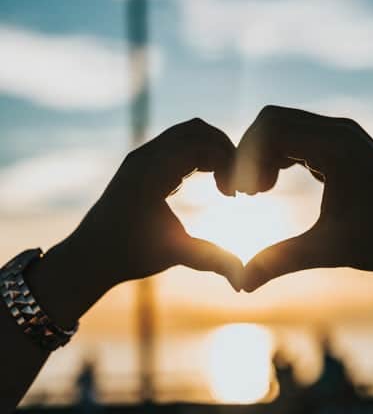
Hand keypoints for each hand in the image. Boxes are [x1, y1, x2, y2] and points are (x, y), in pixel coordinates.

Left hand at [28, 119, 243, 326]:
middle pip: (197, 130)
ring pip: (187, 134)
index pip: (202, 144)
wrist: (89, 256)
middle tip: (236, 185)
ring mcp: (141, 157)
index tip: (236, 196)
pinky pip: (177, 145)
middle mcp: (145, 157)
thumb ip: (211, 260)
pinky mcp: (142, 163)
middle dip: (225, 151)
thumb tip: (243, 282)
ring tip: (225, 186)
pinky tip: (209, 185)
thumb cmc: (129, 256)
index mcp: (152, 172)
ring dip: (212, 152)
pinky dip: (199, 156)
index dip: (229, 163)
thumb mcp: (174, 255)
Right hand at [236, 106, 372, 290]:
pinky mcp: (343, 146)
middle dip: (250, 154)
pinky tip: (274, 186)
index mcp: (335, 146)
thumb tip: (242, 284)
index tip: (244, 195)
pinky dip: (279, 155)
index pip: (271, 127)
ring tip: (258, 192)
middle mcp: (337, 132)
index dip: (246, 157)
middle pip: (273, 120)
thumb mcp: (329, 249)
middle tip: (246, 194)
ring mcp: (341, 136)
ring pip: (285, 126)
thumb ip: (281, 261)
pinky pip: (299, 137)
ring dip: (264, 154)